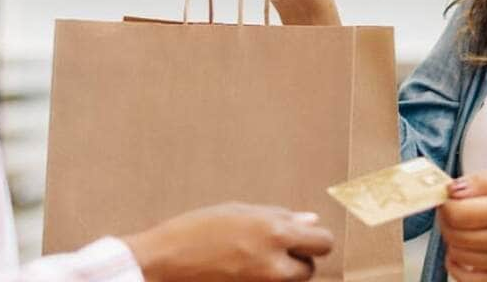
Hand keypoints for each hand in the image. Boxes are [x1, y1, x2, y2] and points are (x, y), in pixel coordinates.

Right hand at [123, 203, 333, 281]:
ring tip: (255, 261)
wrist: (164, 263)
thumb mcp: (239, 211)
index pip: (323, 242)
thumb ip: (279, 217)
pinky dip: (266, 281)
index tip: (302, 237)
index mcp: (275, 233)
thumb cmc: (197, 230)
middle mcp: (275, 264)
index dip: (313, 239)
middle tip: (274, 250)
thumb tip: (311, 220)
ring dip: (283, 273)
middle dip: (298, 260)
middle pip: (310, 269)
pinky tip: (244, 270)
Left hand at [438, 169, 486, 281]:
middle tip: (454, 207)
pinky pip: (467, 279)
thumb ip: (482, 181)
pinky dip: (456, 264)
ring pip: (457, 254)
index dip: (445, 203)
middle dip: (446, 218)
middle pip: (454, 234)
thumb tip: (451, 189)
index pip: (457, 213)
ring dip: (452, 238)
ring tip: (464, 224)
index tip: (449, 195)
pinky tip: (462, 249)